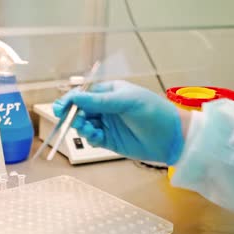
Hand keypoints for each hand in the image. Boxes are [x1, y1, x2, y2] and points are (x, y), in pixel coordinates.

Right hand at [53, 80, 184, 164]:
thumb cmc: (154, 111)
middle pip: (80, 110)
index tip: (61, 107)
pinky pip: (92, 138)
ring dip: (80, 126)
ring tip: (85, 127)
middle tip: (69, 118)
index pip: (84, 94)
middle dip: (73, 114)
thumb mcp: (126, 101)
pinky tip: (94, 135)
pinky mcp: (109, 141)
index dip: (71, 100)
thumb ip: (99, 101)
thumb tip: (74, 98)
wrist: (172, 137)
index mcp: (109, 92)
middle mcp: (106, 108)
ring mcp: (107, 125)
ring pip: (84, 125)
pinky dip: (89, 137)